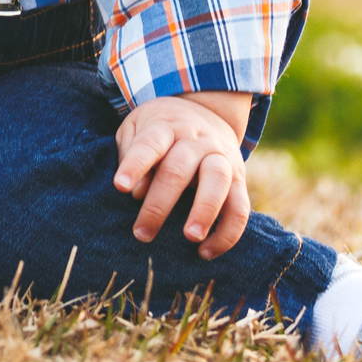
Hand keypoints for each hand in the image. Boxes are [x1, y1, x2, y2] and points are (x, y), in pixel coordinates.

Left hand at [113, 90, 252, 259]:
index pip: (150, 144)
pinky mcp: (239, 179)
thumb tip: (136, 192)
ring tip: (190, 238)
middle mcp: (196, 140)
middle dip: (159, 204)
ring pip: (217, 181)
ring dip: (204, 211)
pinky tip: (206, 252)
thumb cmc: (160, 128)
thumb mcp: (137, 128)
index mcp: (166, 127)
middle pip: (179, 169)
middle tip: (141, 233)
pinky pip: (240, 207)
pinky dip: (228, 232)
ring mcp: (221, 158)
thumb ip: (131, 154)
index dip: (135, 164)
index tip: (120, 187)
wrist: (205, 109)